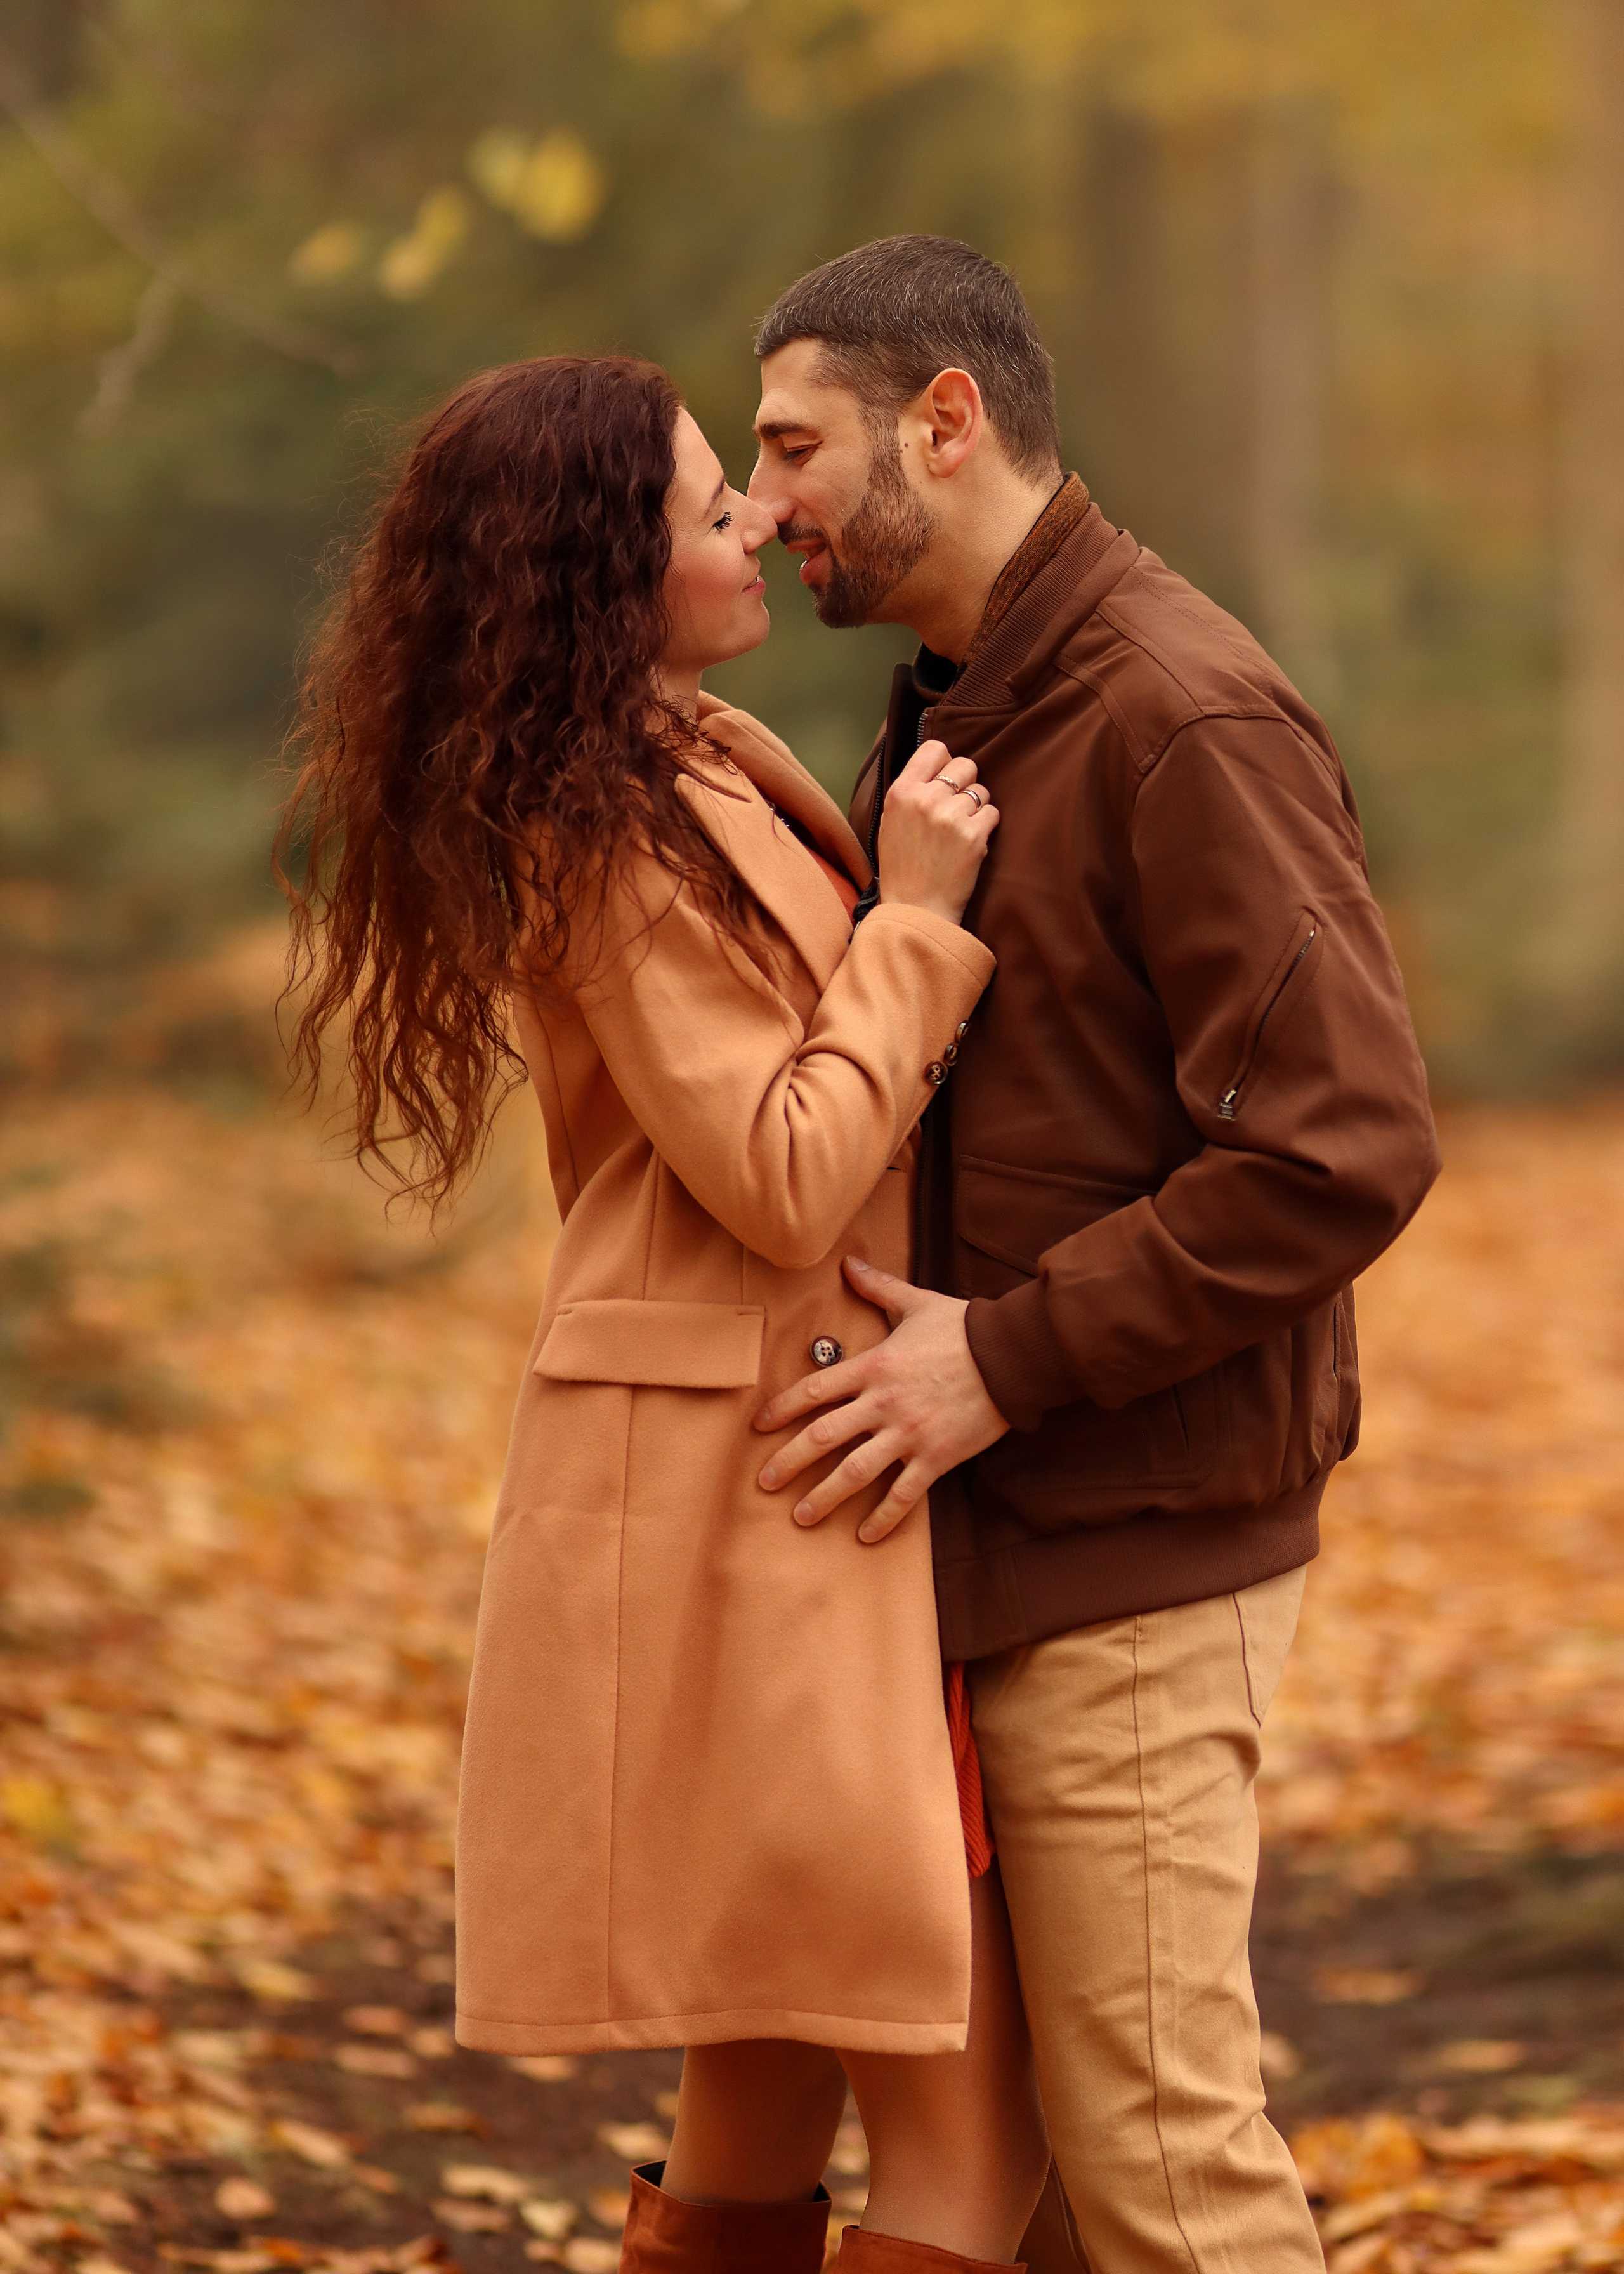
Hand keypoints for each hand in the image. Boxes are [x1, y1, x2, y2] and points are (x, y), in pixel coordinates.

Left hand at [754, 1256, 1010, 1541]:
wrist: (1011, 1355)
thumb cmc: (962, 1328)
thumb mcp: (915, 1302)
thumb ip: (878, 1286)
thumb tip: (849, 1263)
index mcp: (874, 1366)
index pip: (814, 1390)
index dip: (782, 1409)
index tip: (759, 1427)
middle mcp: (883, 1403)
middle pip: (823, 1436)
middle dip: (789, 1462)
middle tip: (764, 1482)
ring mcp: (909, 1433)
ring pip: (856, 1472)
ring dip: (825, 1497)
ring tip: (801, 1516)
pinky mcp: (937, 1456)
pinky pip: (904, 1494)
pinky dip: (883, 1517)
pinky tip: (865, 1535)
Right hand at [877, 739, 998, 925]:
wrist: (915, 909)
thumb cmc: (902, 867)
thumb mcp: (891, 822)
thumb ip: (911, 791)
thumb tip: (936, 766)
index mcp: (901, 792)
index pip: (935, 748)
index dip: (945, 762)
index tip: (945, 779)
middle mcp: (925, 799)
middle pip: (965, 765)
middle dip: (966, 784)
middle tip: (956, 810)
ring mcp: (950, 817)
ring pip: (981, 791)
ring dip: (976, 809)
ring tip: (959, 833)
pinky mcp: (973, 836)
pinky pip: (992, 813)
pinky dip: (986, 827)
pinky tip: (970, 844)